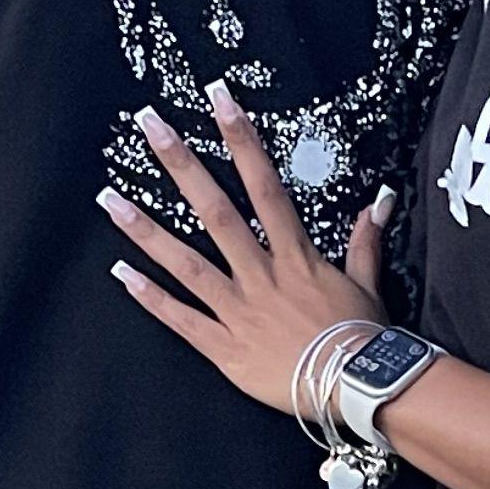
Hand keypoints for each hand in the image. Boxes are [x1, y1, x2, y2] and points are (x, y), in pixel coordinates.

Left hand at [102, 84, 390, 410]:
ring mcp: (239, 311)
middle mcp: (261, 276)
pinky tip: (122, 275)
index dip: (241, 139)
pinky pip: (183, 320)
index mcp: (295, 256)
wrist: (359, 387)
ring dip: (146, 231)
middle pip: (215, 212)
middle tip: (150, 126)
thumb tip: (379, 200)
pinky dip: (152, 298)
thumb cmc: (365, 339)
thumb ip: (364, 240)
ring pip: (187, 264)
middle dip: (181, 164)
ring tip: (110, 200)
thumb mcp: (368, 283)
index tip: (219, 100)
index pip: (264, 185)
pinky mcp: (226, 349)